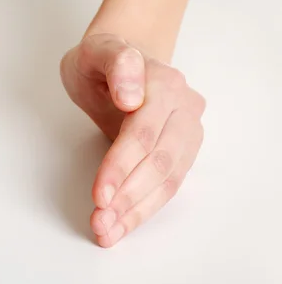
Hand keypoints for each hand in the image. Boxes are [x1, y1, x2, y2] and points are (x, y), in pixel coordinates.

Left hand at [60, 33, 204, 247]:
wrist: (119, 60)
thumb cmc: (101, 59)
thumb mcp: (96, 50)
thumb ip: (116, 64)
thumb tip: (131, 96)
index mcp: (164, 84)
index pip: (143, 134)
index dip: (120, 167)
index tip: (99, 195)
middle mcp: (183, 109)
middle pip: (159, 162)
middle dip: (128, 197)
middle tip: (100, 222)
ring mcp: (186, 132)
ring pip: (167, 181)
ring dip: (137, 211)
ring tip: (107, 232)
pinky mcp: (181, 151)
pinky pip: (167, 185)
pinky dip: (143, 208)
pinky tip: (121, 225)